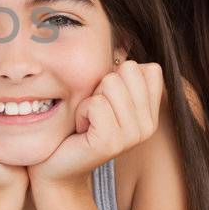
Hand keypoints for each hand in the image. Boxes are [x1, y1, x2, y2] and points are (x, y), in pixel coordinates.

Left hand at [29, 60, 162, 189]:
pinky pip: (95, 103)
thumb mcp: (104, 96)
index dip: (119, 75)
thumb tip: (123, 43)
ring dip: (89, 99)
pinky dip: (81, 111)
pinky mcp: (111, 142)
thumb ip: (119, 74)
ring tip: (87, 121)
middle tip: (94, 112)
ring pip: (111, 83)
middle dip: (102, 85)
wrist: (57, 166)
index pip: (149, 68)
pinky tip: (80, 129)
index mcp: (150, 113)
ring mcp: (132, 136)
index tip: (106, 100)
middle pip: (128, 70)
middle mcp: (148, 126)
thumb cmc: (78, 126)